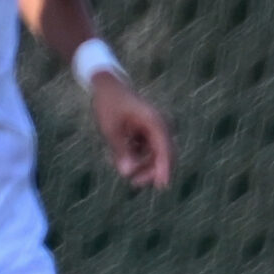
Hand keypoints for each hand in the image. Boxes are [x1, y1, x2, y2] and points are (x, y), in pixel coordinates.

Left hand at [90, 74, 172, 188]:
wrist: (109, 87)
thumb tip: (127, 173)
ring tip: (121, 167)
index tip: (162, 185)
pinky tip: (120, 156)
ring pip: (156, 155)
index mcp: (155, 122)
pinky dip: (137, 157)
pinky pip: (148, 151)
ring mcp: (156, 130)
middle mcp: (161, 126)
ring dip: (143, 165)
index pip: (165, 149)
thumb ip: (120, 151)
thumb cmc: (109, 104)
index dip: (164, 169)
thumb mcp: (111, 128)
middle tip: (134, 183)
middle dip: (152, 171)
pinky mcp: (149, 133)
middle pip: (165, 155)